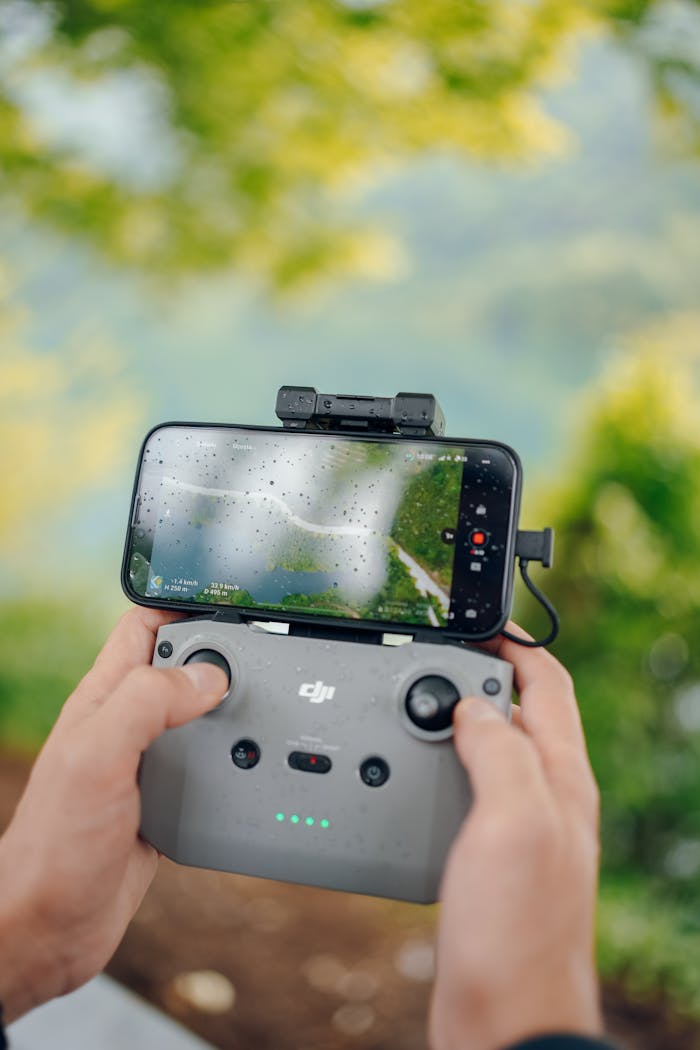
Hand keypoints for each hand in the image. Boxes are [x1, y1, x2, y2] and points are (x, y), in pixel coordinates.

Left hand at [0, 607, 227, 1022]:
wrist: (51, 928)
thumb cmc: (55, 845)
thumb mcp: (98, 755)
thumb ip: (148, 703)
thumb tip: (209, 675)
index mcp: (104, 700)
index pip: (143, 628)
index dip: (183, 607)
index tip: (229, 603)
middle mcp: (127, 726)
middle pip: (183, 667)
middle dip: (222, 656)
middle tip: (262, 661)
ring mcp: (148, 765)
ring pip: (201, 717)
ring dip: (234, 710)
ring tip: (269, 706)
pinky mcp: (167, 803)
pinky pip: (209, 766)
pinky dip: (235, 761)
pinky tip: (254, 765)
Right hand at [429, 625, 601, 1049]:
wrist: (501, 1023)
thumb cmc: (517, 933)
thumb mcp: (513, 820)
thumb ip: (499, 752)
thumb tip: (473, 707)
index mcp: (561, 778)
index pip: (548, 684)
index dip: (514, 643)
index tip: (476, 619)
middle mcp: (545, 799)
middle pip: (514, 712)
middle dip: (475, 676)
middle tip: (427, 659)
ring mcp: (516, 830)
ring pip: (484, 752)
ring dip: (450, 721)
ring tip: (408, 705)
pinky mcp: (486, 860)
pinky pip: (463, 794)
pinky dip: (435, 769)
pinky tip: (406, 777)